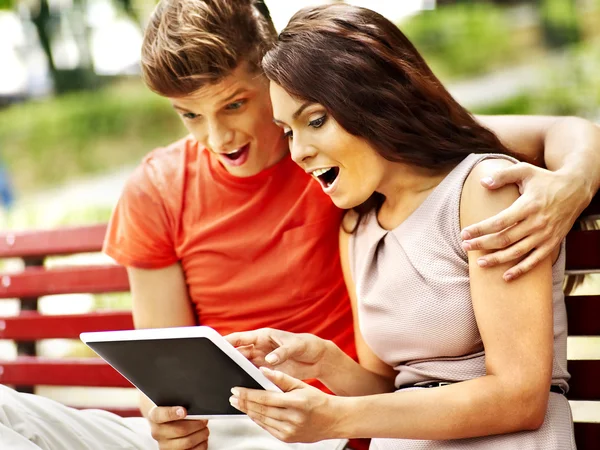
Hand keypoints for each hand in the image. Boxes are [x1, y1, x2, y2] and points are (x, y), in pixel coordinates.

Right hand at [147, 406, 208, 449]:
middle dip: (197, 424)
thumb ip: (181, 404)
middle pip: (180, 430)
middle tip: (204, 420)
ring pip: (187, 442)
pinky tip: (202, 439)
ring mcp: (165, 445)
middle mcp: (157, 432)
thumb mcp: (172, 404)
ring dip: (201, 435)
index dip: (172, 413)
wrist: (164, 424)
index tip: (184, 411)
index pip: (161, 415)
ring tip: (204, 429)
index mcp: (155, 416)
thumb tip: (195, 409)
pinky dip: (201, 445)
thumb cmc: (171, 412)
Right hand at [226, 328, 331, 380]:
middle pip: (238, 353)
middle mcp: (260, 348)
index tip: (216, 345)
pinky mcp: (267, 372)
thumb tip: (269, 360)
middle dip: (228, 359)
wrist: (318, 358)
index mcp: (263, 336)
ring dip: (236, 371)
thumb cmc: (307, 345)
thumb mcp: (296, 346)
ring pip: (243, 365)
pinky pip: (253, 376)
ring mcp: (262, 360)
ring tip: (228, 379)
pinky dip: (247, 380)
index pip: (240, 338)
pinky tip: (244, 387)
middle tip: (218, 367)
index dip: (227, 341)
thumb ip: (282, 352)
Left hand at [230, 367, 339, 442]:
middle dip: (243, 402)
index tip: (236, 390)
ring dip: (248, 411)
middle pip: (260, 410)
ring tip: (238, 404)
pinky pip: (267, 428)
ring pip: (262, 420)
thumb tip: (263, 370)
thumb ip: (281, 378)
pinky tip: (252, 413)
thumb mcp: (301, 384)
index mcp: (296, 403)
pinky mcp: (287, 438)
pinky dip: (258, 420)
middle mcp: (292, 418)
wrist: (333, 420)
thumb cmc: (318, 401)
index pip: (265, 398)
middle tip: (232, 396)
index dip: (248, 394)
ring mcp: (289, 431)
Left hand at [460, 163, 590, 280]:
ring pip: (517, 252)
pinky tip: (506, 276)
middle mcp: (537, 222)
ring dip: (497, 259)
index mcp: (528, 206)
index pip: (499, 221)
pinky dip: (521, 269)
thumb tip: (483, 182)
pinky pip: (535, 260)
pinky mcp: (552, 243)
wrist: (576, 189)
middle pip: (505, 238)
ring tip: (480, 263)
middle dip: (483, 244)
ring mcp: (545, 235)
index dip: (480, 229)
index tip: (464, 233)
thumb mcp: (525, 171)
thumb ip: (503, 175)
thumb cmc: (546, 180)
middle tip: (465, 247)